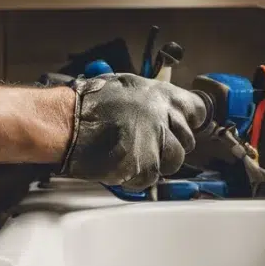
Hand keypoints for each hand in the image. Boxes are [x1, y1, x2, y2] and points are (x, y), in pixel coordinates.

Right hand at [58, 73, 208, 190]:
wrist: (67, 121)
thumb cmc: (90, 102)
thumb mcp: (128, 86)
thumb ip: (153, 100)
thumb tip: (166, 110)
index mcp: (162, 96)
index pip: (197, 111)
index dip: (189, 122)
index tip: (181, 127)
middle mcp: (164, 119)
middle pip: (185, 143)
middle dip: (169, 146)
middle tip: (148, 144)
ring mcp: (155, 144)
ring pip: (171, 163)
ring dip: (155, 162)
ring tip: (132, 154)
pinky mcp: (143, 167)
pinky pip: (150, 178)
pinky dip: (137, 176)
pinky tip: (121, 164)